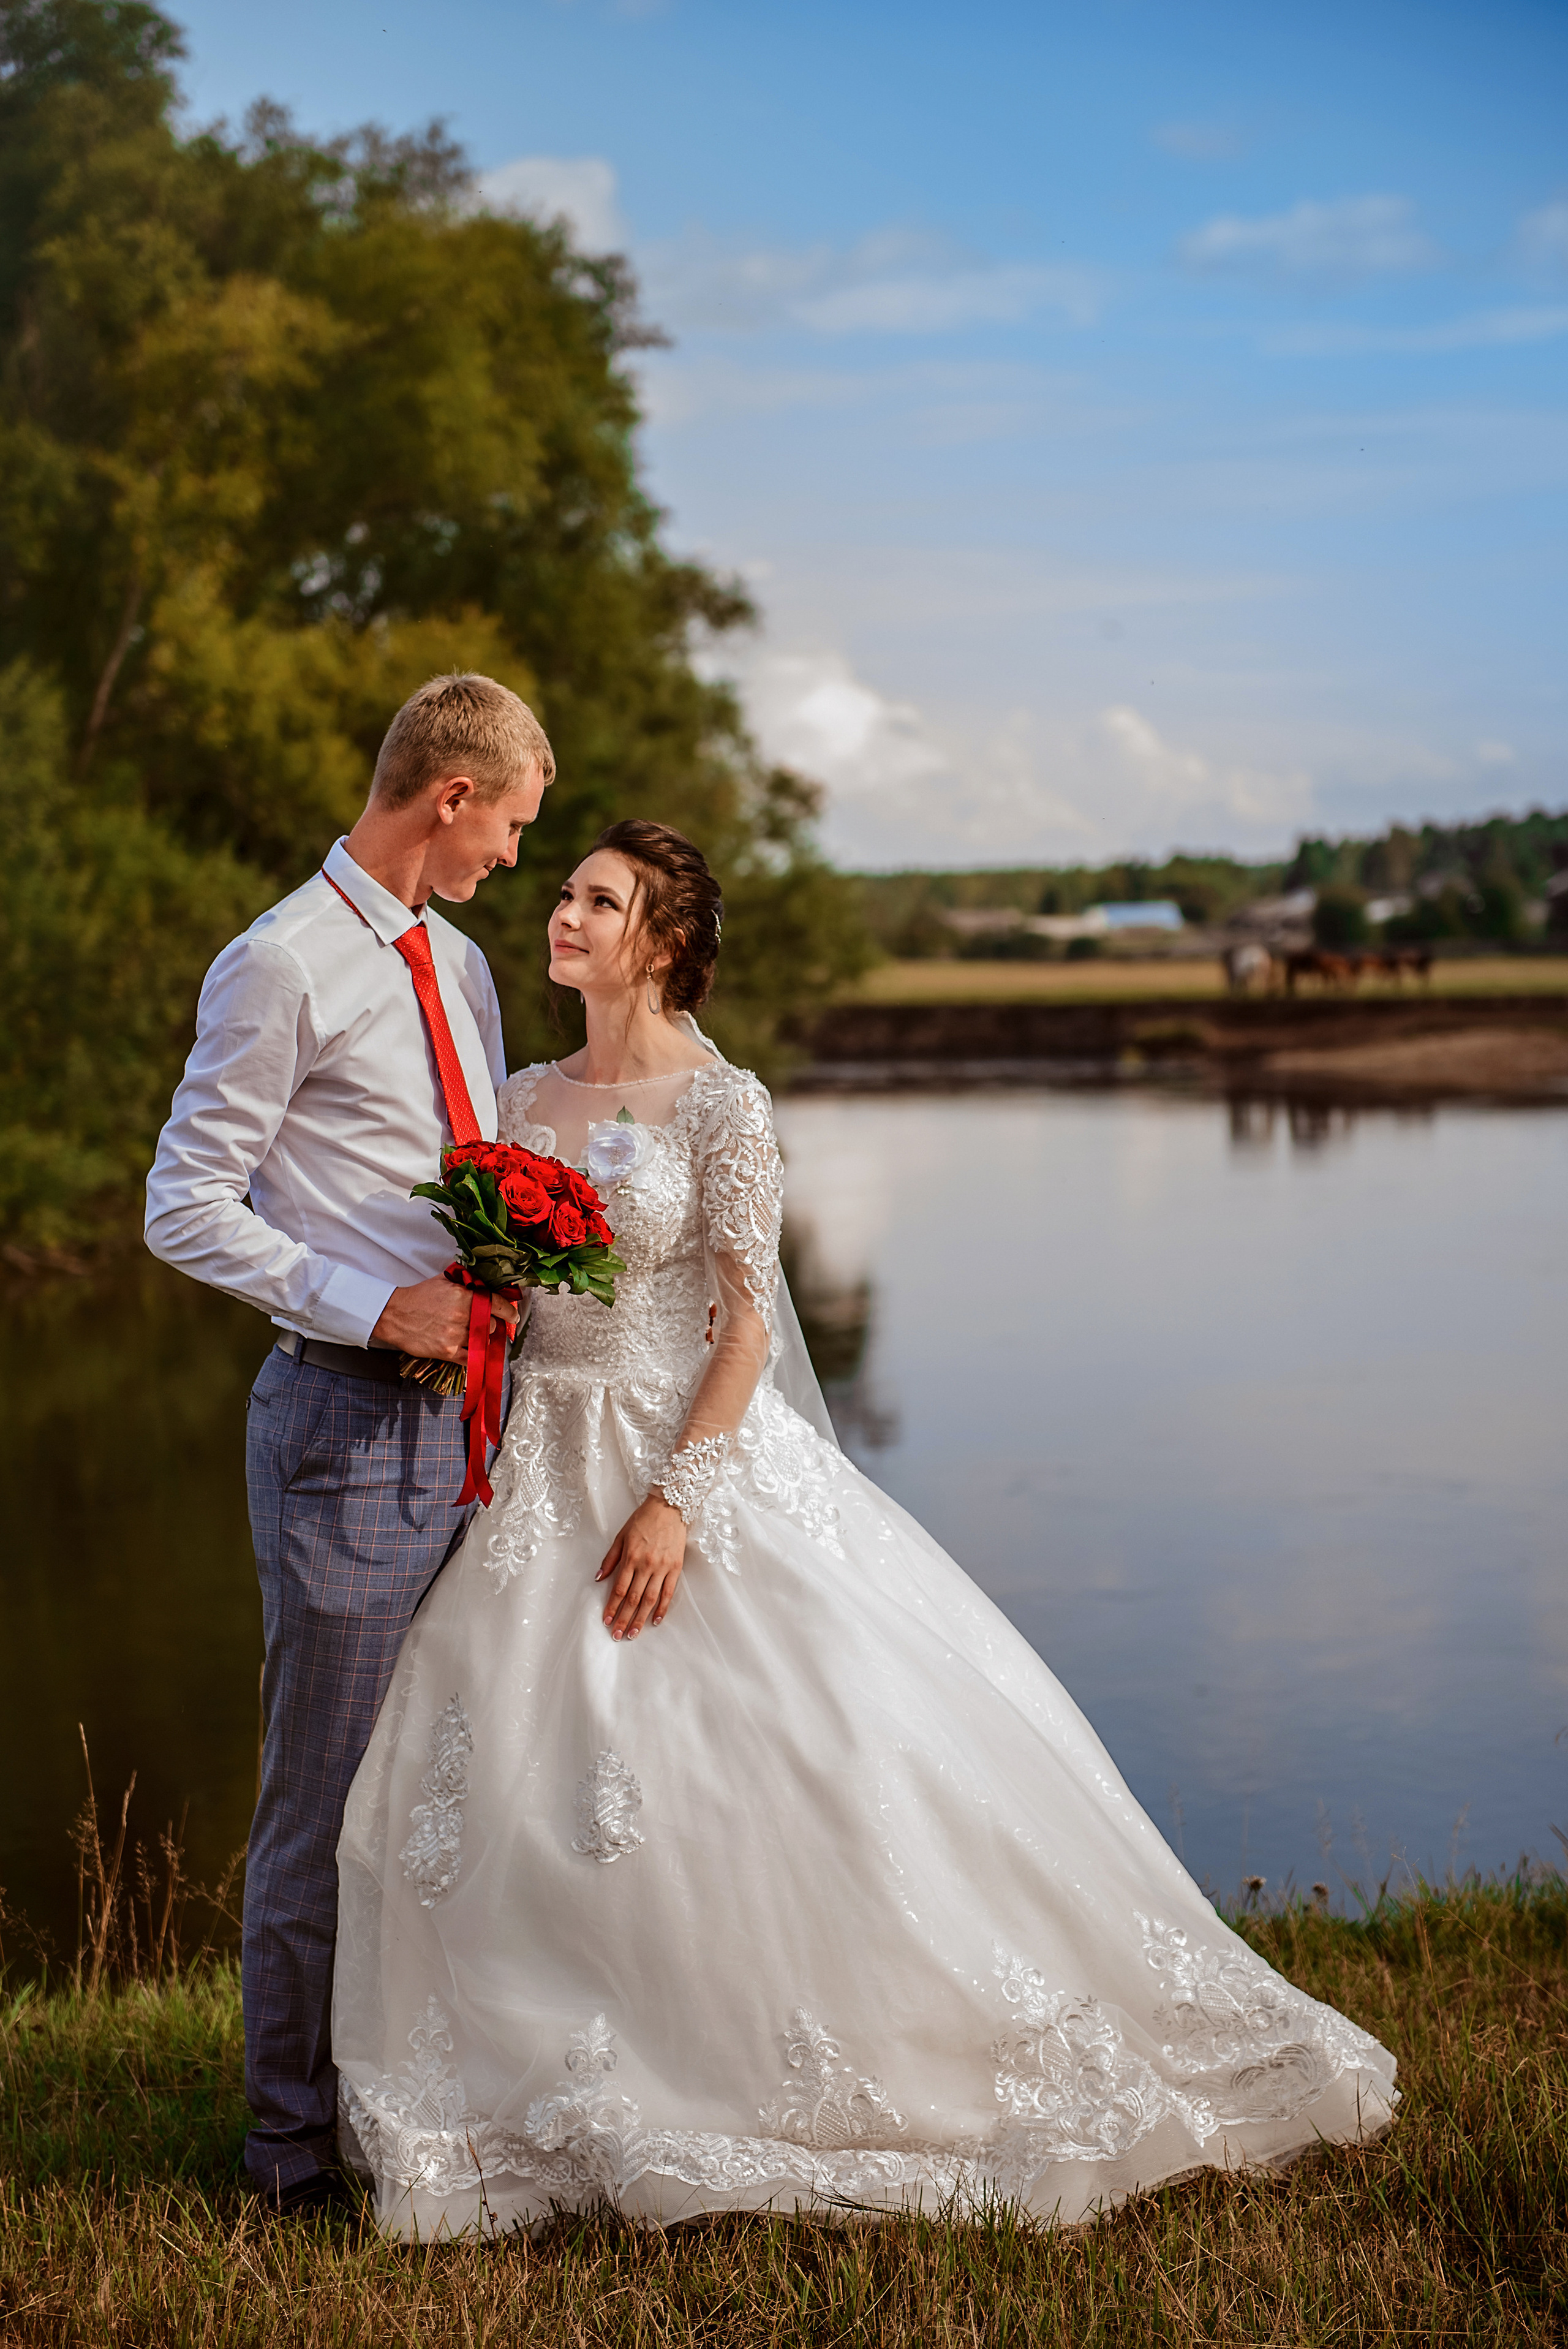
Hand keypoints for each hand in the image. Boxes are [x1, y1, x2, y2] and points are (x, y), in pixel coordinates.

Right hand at [370, 1275, 516, 1361]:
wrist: (394, 1314)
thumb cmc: (418, 1297)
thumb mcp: (444, 1281)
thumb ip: (465, 1281)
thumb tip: (482, 1281)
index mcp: (463, 1296)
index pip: (496, 1304)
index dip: (509, 1311)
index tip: (513, 1316)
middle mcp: (462, 1316)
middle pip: (491, 1324)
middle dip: (491, 1325)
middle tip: (486, 1324)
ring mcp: (455, 1335)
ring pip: (483, 1340)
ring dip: (482, 1338)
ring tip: (475, 1335)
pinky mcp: (447, 1351)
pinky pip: (471, 1358)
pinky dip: (475, 1355)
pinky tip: (475, 1352)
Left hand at [596, 1494, 687, 1638]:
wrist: (669, 1507)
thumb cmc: (643, 1520)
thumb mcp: (621, 1536)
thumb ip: (610, 1559)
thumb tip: (598, 1578)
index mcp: (631, 1557)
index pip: (619, 1589)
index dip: (612, 1607)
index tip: (607, 1620)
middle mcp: (647, 1565)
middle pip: (633, 1599)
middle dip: (624, 1619)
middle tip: (618, 1635)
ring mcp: (663, 1568)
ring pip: (650, 1600)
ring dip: (641, 1619)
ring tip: (634, 1633)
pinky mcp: (676, 1568)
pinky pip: (668, 1593)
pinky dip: (662, 1608)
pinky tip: (655, 1620)